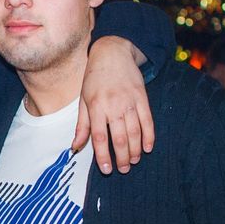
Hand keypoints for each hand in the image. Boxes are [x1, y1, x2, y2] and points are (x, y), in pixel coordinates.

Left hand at [74, 36, 154, 174]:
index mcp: (96, 107)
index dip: (103, 155)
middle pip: (119, 137)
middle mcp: (113, 106)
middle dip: (122, 157)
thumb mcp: (83, 101)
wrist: (112, 54)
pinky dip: (149, 135)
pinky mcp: (142, 97)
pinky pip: (148, 120)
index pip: (99, 137)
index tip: (106, 169)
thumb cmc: (94, 80)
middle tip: (123, 169)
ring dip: (135, 150)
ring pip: (135, 131)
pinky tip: (148, 147)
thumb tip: (75, 147)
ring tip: (134, 161)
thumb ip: (81, 126)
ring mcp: (130, 101)